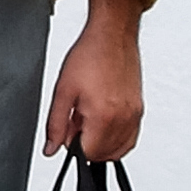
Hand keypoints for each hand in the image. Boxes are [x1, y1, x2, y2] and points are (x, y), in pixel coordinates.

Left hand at [45, 0, 143, 159]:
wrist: (112, 35)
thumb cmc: (90, 56)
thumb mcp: (63, 91)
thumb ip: (55, 125)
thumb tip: (51, 148)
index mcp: (103, 116)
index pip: (88, 154)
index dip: (73, 146)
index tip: (68, 131)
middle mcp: (124, 119)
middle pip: (104, 155)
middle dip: (87, 145)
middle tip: (77, 122)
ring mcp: (135, 115)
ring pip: (119, 149)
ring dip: (102, 143)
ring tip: (89, 119)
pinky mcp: (140, 110)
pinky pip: (131, 138)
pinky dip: (117, 139)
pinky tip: (104, 122)